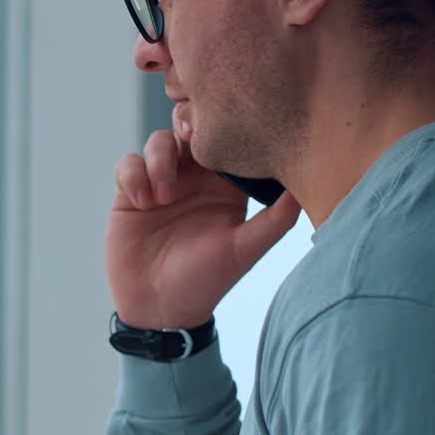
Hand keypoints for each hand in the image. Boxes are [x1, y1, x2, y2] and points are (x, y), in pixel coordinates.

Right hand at [105, 114, 300, 329]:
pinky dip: (134, 174)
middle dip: (188, 125)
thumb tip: (306, 189)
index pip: (228, 141)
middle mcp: (195, 180)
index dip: (225, 128)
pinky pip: (128, 164)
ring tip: (164, 195)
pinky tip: (144, 202)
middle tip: (190, 137)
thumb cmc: (207, 282)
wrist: (160, 310)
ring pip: (159, 141)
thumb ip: (276, 219)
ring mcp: (162, 184)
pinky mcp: (131, 194)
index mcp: (226, 187)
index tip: (224, 131)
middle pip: (190, 129)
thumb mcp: (245, 249)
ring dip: (160, 158)